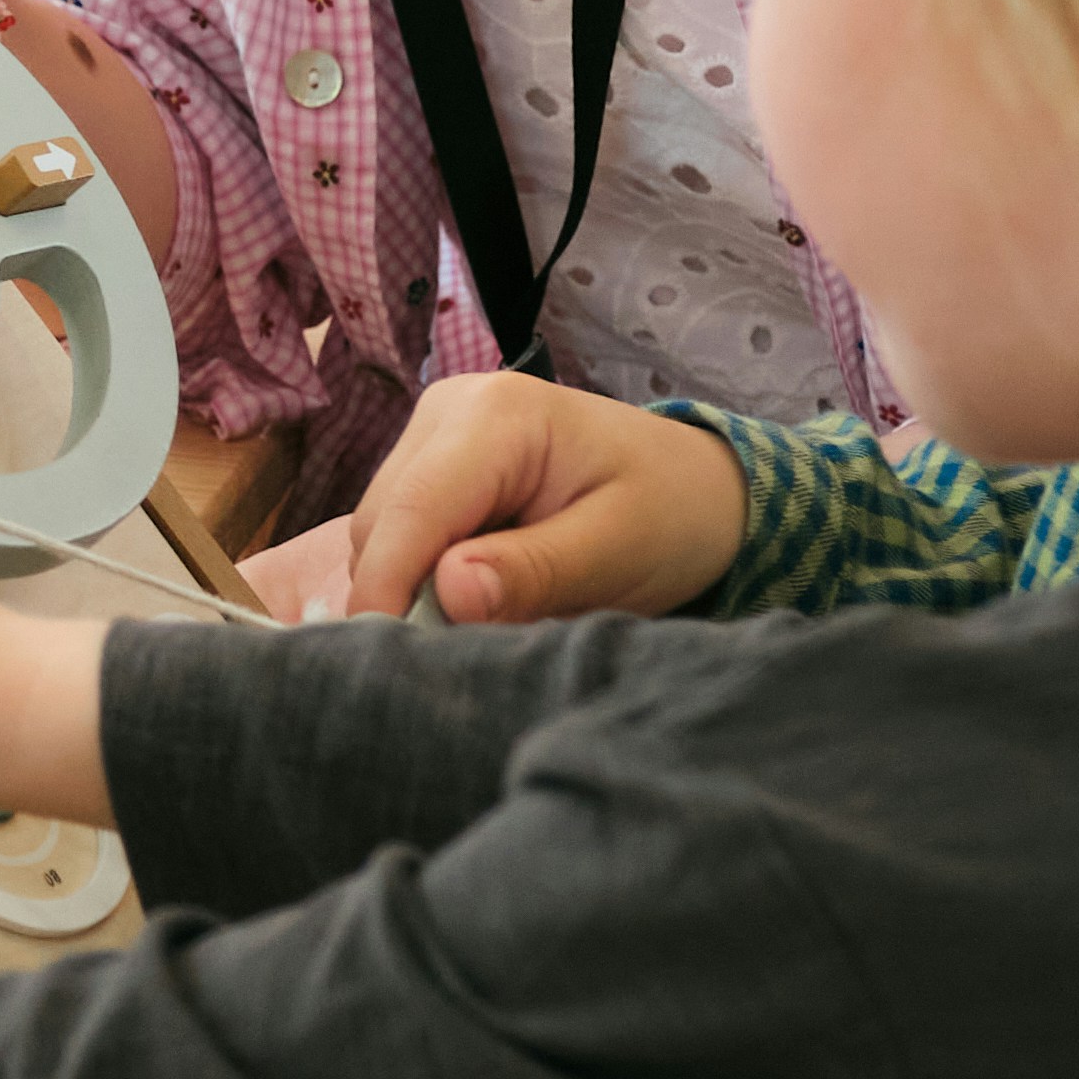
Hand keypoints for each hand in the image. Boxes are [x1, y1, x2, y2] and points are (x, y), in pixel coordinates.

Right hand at [240, 374, 748, 623]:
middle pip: (383, 526)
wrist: (698, 486)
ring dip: (414, 592)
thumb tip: (447, 593)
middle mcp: (449, 409)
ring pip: (380, 535)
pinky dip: (423, 579)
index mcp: (497, 414)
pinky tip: (476, 599)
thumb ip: (534, 573)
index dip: (388, 591)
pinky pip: (398, 536)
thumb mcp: (618, 552)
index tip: (391, 670)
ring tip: (488, 624)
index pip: (412, 510)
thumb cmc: (672, 513)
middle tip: (469, 657)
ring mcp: (433, 433)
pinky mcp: (430, 465)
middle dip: (407, 599)